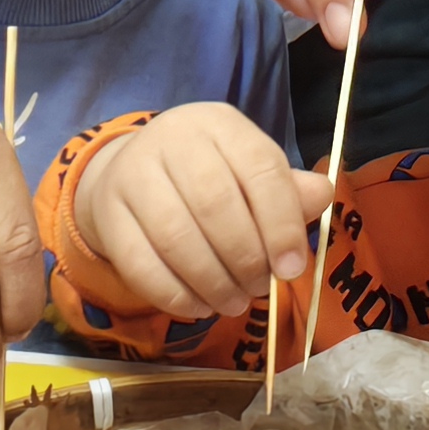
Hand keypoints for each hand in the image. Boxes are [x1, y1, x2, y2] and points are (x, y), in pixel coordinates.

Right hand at [73, 108, 329, 319]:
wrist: (132, 173)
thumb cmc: (209, 176)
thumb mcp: (249, 172)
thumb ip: (287, 190)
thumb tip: (321, 196)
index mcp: (219, 123)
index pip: (259, 166)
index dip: (280, 222)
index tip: (291, 268)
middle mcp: (171, 139)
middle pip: (214, 204)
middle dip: (245, 258)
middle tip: (257, 289)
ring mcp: (132, 174)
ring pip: (176, 237)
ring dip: (213, 282)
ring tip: (234, 302)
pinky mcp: (107, 214)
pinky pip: (140, 264)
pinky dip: (176, 295)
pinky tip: (199, 306)